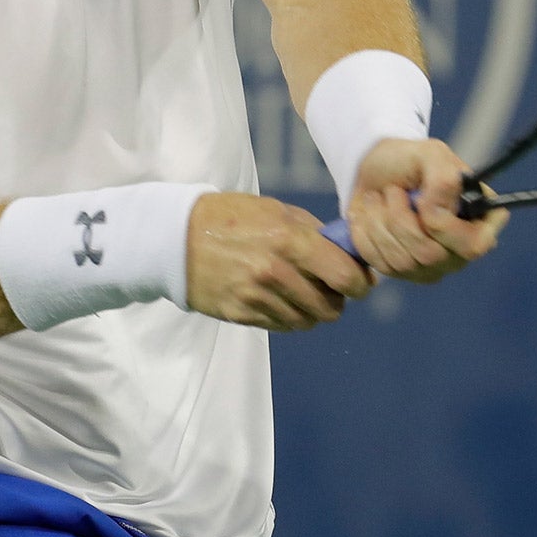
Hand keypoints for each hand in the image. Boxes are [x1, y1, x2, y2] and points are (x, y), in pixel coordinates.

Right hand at [187, 192, 372, 331]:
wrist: (176, 238)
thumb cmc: (230, 217)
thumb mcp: (274, 210)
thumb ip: (312, 231)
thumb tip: (347, 251)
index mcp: (288, 239)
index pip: (345, 276)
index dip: (360, 283)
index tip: (359, 281)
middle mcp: (275, 272)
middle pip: (330, 307)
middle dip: (337, 300)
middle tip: (331, 289)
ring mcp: (257, 297)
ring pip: (307, 321)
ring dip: (313, 312)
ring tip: (303, 295)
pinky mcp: (241, 314)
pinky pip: (281, 326)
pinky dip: (289, 317)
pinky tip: (281, 300)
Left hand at [345, 138, 506, 282]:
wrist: (373, 170)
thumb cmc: (408, 161)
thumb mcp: (431, 154)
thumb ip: (444, 179)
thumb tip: (436, 213)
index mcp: (479, 220)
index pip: (473, 245)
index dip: (442, 226)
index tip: (421, 200)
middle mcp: (460, 250)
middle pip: (430, 256)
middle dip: (400, 218)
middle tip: (392, 191)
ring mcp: (431, 265)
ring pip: (402, 262)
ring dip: (379, 223)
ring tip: (377, 198)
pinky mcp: (401, 273)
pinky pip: (380, 265)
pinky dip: (365, 235)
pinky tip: (368, 216)